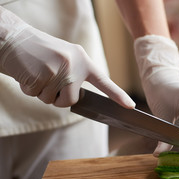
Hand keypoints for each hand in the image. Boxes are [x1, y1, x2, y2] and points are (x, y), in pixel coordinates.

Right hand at [0, 7, 134, 107]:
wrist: (13, 37)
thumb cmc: (38, 51)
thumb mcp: (63, 57)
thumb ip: (74, 75)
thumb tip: (77, 97)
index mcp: (82, 60)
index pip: (104, 81)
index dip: (117, 95)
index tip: (131, 106)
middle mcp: (74, 65)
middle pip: (70, 100)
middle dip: (57, 98)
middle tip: (46, 81)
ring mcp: (58, 70)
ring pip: (51, 100)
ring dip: (40, 92)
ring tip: (36, 72)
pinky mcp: (42, 75)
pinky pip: (35, 95)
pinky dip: (28, 88)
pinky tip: (27, 72)